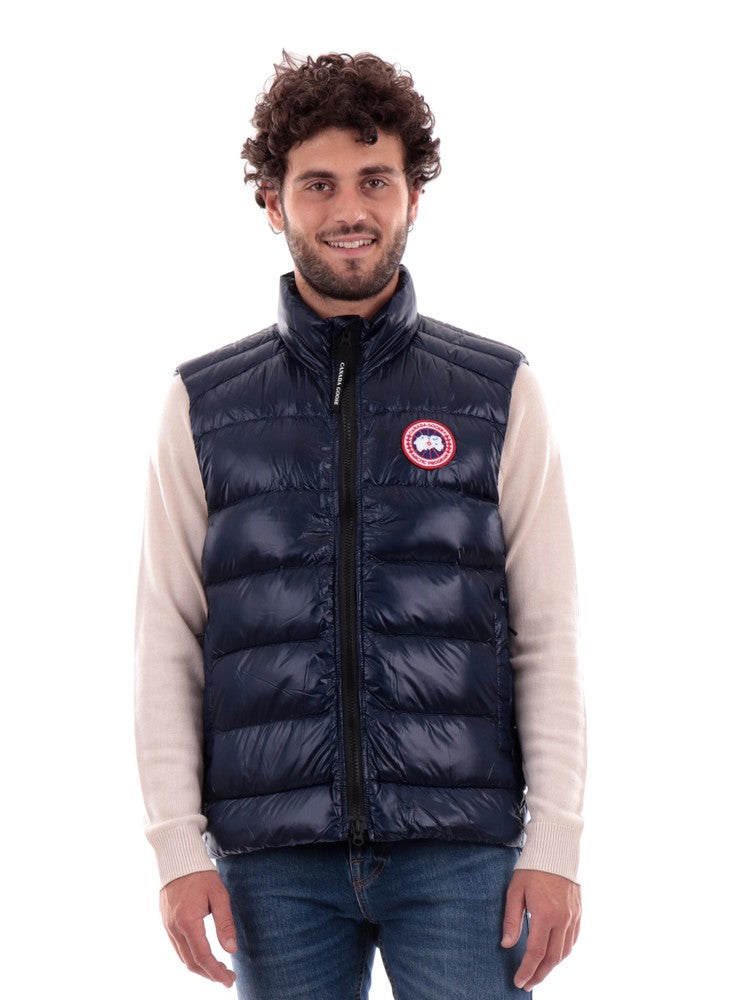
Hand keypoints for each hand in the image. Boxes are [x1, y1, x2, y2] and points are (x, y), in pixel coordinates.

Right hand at [160, 869, 237, 987]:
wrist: (178, 859)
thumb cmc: (201, 874)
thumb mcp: (219, 894)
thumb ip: (225, 922)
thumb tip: (231, 949)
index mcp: (188, 921)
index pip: (202, 957)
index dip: (216, 972)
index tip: (230, 980)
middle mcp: (174, 928)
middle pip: (191, 963)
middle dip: (209, 974)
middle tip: (227, 978)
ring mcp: (167, 927)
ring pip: (183, 958)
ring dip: (200, 968)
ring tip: (218, 970)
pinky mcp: (166, 923)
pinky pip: (177, 948)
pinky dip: (190, 957)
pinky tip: (202, 956)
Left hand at [501, 868, 580, 991]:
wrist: (555, 849)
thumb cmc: (531, 868)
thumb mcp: (515, 891)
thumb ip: (512, 919)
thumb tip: (507, 944)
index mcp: (545, 914)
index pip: (535, 952)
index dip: (527, 970)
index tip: (519, 981)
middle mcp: (562, 919)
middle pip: (552, 958)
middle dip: (539, 974)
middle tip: (527, 983)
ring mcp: (573, 916)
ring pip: (565, 952)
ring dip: (551, 966)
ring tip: (538, 972)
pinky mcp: (578, 912)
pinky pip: (573, 940)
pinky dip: (563, 952)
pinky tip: (553, 955)